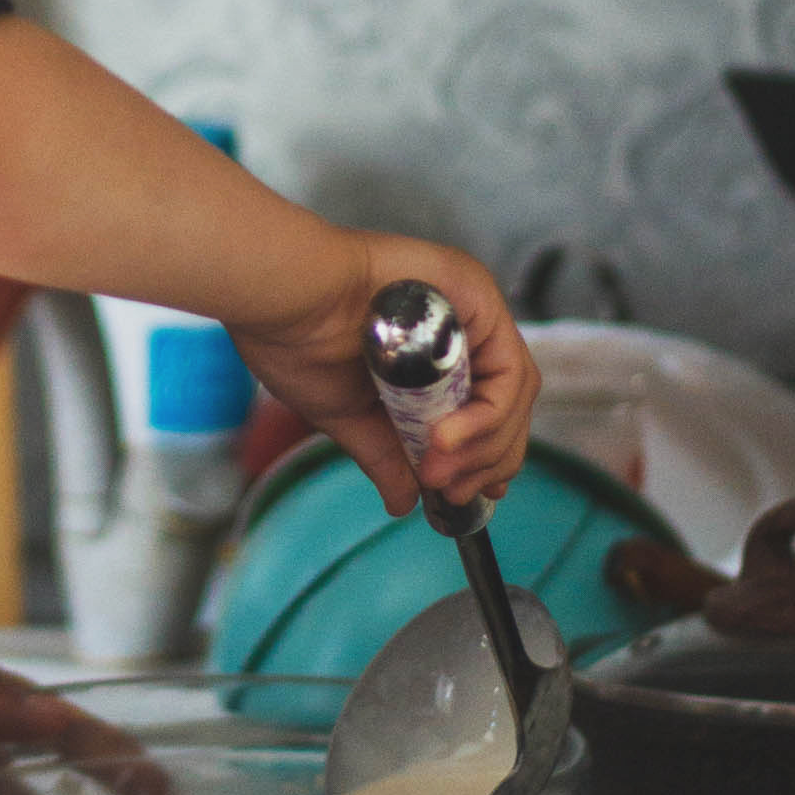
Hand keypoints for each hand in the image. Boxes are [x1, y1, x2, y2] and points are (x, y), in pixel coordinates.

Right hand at [229, 232, 537, 517]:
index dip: (487, 456)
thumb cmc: (297, 343)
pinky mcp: (476, 291)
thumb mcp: (348, 417)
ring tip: (435, 470)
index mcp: (433, 348)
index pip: (487, 408)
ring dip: (482, 444)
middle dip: (484, 459)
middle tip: (448, 491)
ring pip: (514, 390)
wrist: (280, 301)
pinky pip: (507, 367)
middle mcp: (461, 324)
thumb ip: (385, 455)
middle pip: (509, 402)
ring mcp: (472, 306)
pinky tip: (444, 439)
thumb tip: (404, 504)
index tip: (467, 494)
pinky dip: (485, 415)